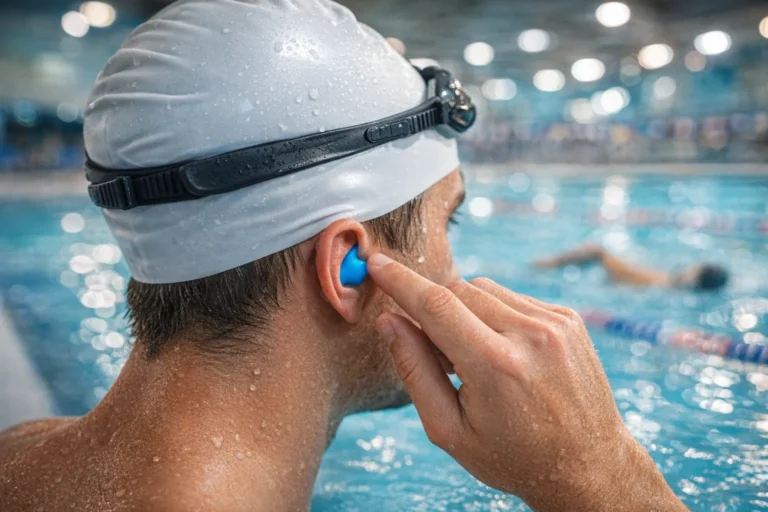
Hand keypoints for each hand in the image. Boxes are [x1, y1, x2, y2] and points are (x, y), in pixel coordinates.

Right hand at [367, 254, 686, 511]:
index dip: (400, 281)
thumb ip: (414, 370)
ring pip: (485, 288)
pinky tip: (506, 353)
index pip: (435, 305)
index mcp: (495, 366)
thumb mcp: (449, 430)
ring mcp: (555, 322)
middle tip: (440, 354)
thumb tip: (388, 321)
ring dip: (467, 311)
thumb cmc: (512, 456)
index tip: (377, 263)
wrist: (588, 465)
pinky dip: (496, 314)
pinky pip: (513, 297)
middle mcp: (530, 335)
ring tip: (478, 358)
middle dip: (435, 310)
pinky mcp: (568, 318)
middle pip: (457, 290)